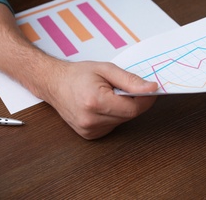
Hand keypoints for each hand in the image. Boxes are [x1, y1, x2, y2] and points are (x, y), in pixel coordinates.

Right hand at [42, 61, 157, 139]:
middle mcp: (91, 120)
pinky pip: (114, 125)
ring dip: (123, 108)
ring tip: (110, 94)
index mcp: (95, 102)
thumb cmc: (78, 75)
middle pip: (129, 115)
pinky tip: (104, 105)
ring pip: (123, 121)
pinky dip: (115, 114)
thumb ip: (131, 81)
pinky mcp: (90, 135)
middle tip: (126, 87)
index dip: (146, 99)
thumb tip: (152, 88)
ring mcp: (89, 130)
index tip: (151, 89)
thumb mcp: (107, 69)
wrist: (54, 84)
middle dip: (134, 101)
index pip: (134, 108)